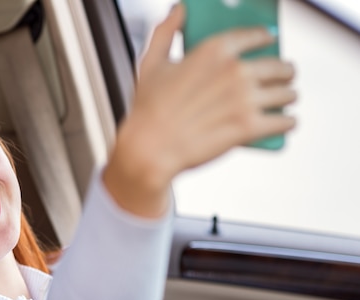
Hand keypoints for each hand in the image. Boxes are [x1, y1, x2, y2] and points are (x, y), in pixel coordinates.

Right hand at [103, 3, 296, 217]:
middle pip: (278, 65)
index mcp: (214, 51)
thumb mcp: (151, 63)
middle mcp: (235, 71)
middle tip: (283, 75)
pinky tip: (286, 122)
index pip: (255, 35)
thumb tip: (178, 9)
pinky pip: (284, 121)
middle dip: (284, 70)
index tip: (269, 40)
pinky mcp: (250, 127)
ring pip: (286, 92)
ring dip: (289, 95)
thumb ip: (166, 31)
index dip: (266, 37)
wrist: (149, 148)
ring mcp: (245, 100)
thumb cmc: (147, 109)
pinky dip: (288, 122)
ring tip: (286, 98)